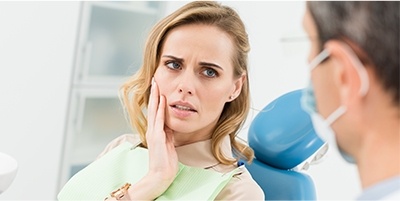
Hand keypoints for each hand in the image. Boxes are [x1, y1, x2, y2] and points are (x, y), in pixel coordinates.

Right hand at [145, 78, 178, 195]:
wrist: (160, 175)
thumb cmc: (165, 162)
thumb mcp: (168, 144)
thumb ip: (168, 134)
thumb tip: (171, 125)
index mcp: (155, 131)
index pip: (155, 111)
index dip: (157, 99)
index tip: (158, 87)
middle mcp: (152, 130)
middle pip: (152, 108)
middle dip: (154, 93)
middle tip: (155, 80)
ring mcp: (154, 133)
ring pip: (154, 111)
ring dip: (156, 97)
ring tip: (156, 85)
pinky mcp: (157, 138)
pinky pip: (159, 121)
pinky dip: (160, 110)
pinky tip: (162, 101)